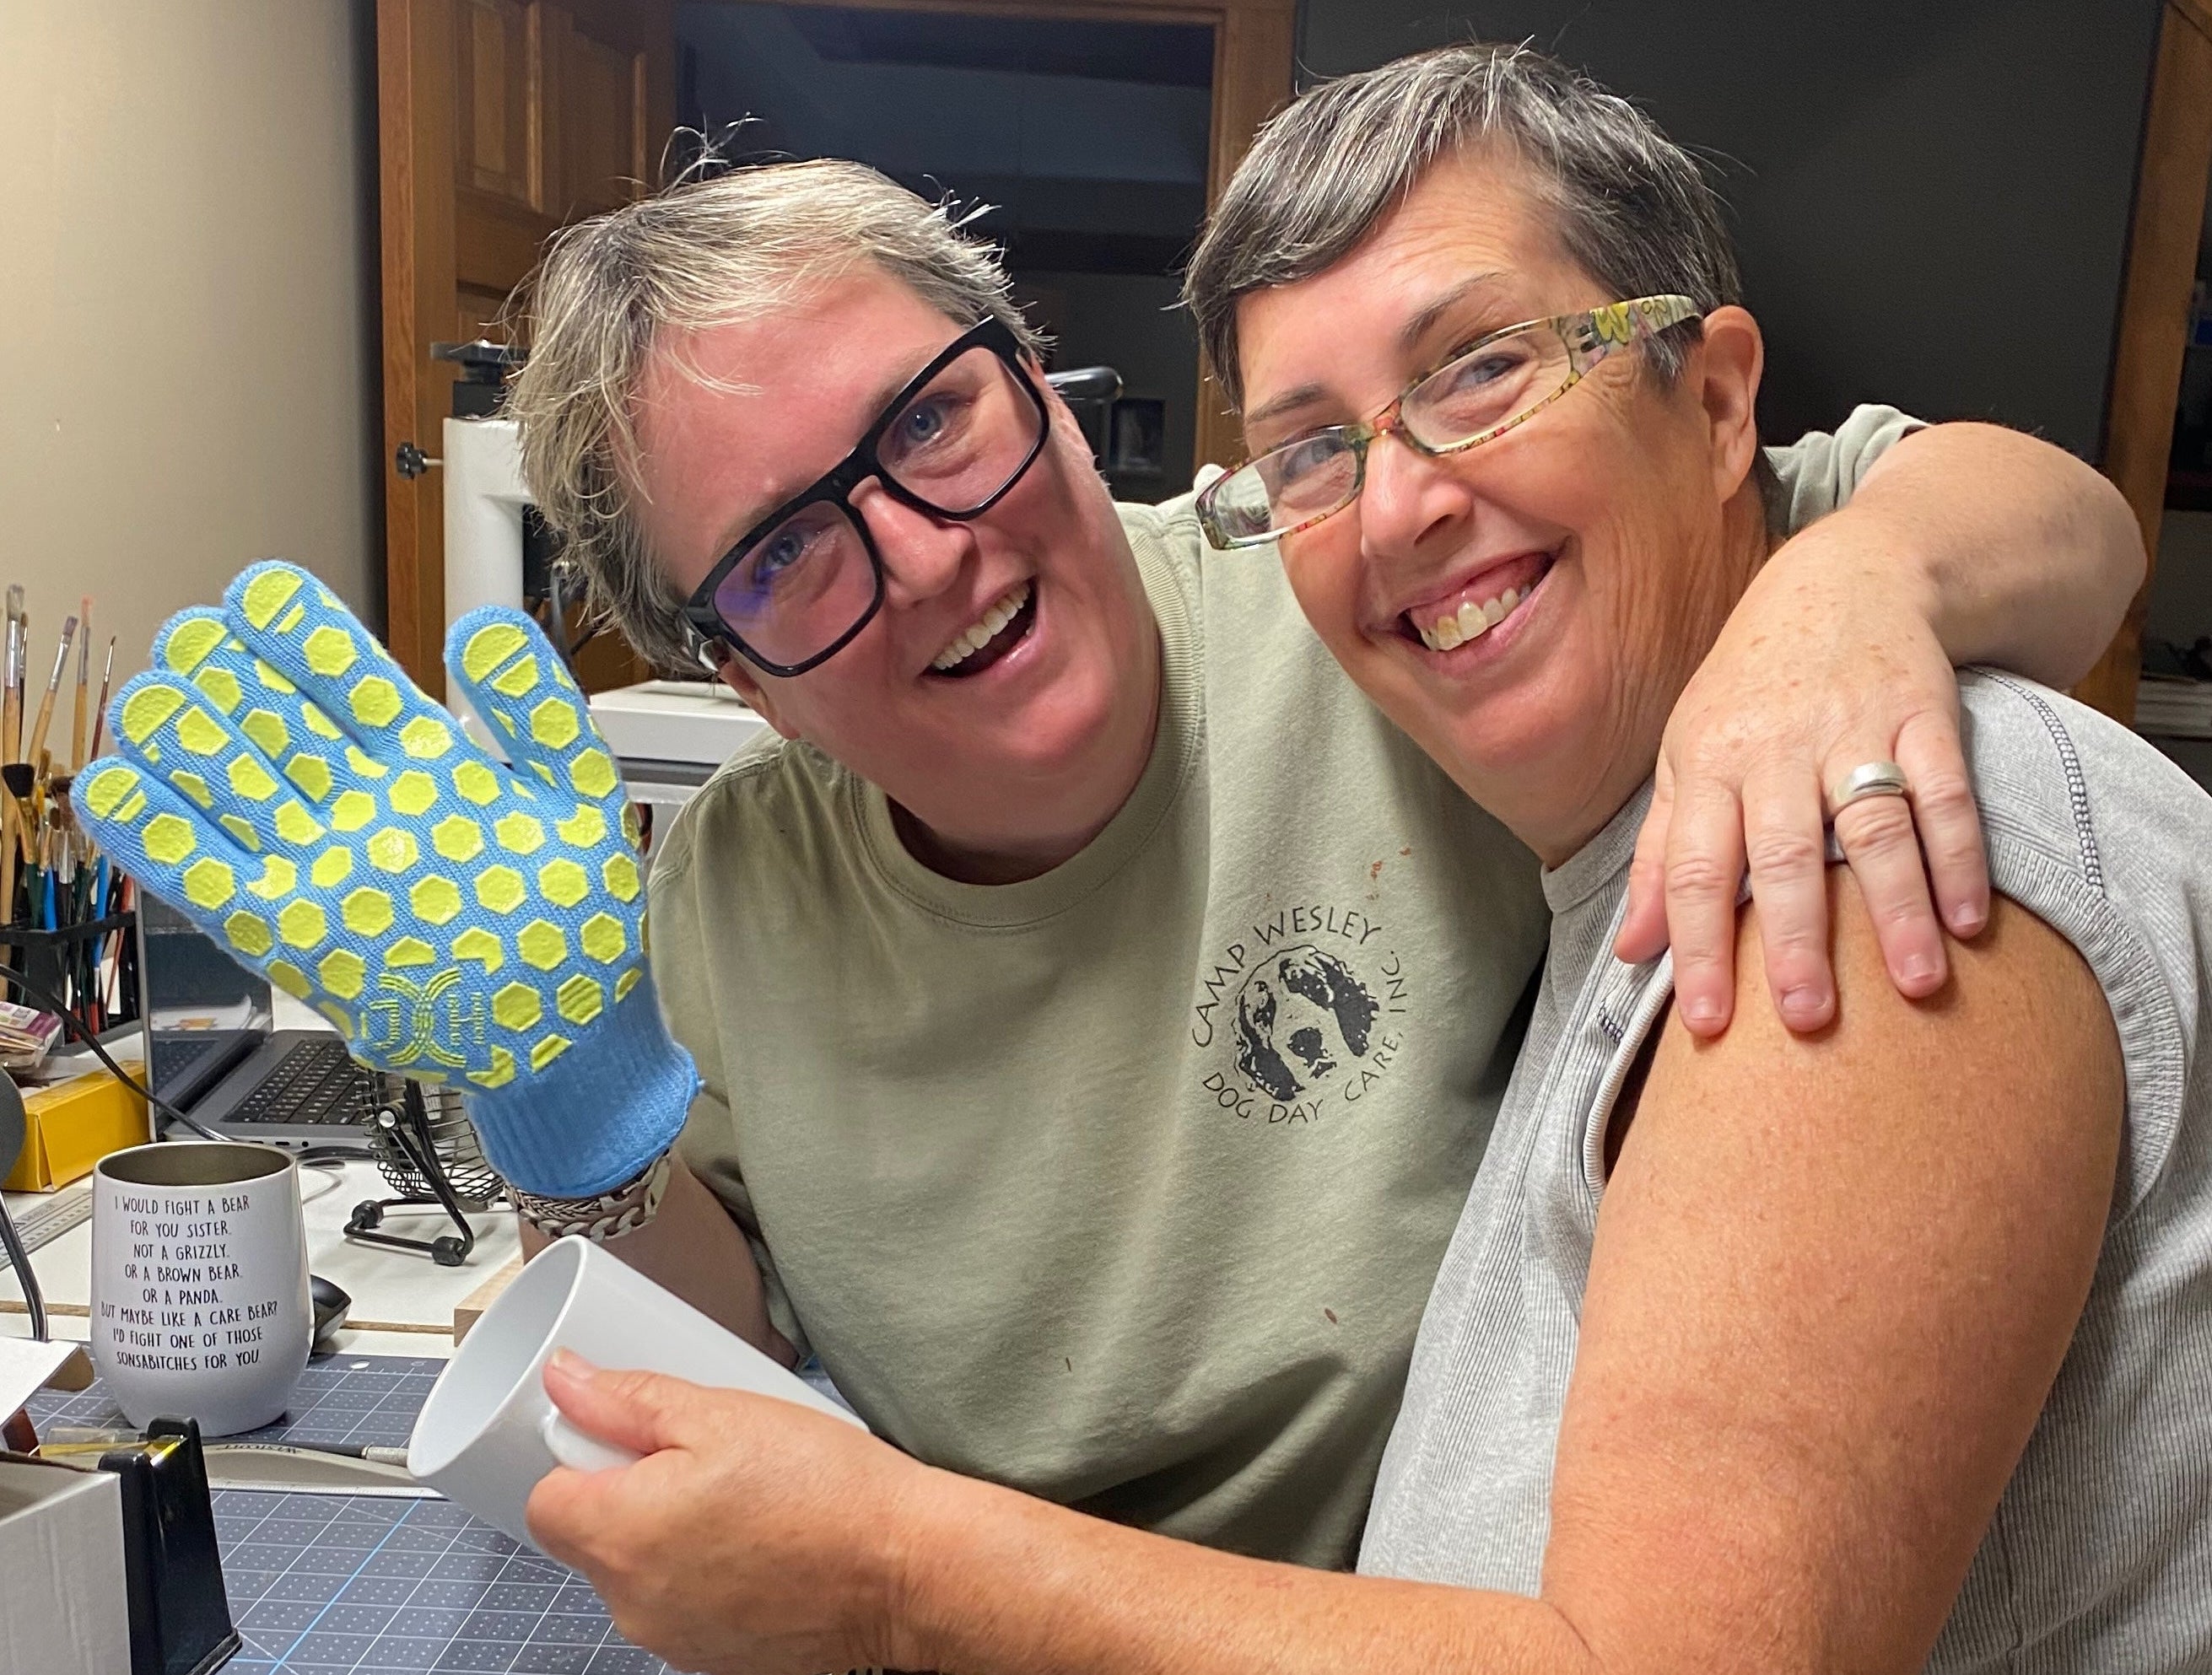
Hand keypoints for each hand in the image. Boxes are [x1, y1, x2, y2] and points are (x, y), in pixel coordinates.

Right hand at [74, 561, 692, 1195]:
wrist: (572, 1033)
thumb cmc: (577, 920)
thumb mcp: (579, 796)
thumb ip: (535, 708)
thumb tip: (480, 626)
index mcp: (427, 761)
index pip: (347, 674)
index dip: (298, 630)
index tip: (259, 592)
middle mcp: (362, 805)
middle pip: (269, 718)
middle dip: (221, 672)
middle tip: (190, 642)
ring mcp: (322, 864)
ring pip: (226, 784)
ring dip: (181, 737)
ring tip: (156, 698)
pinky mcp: (290, 934)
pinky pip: (203, 876)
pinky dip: (153, 834)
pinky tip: (117, 785)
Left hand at [528, 1352, 931, 1674]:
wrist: (906, 1568)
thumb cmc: (825, 1491)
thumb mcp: (724, 1413)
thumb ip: (630, 1399)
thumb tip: (566, 1383)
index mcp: (621, 1535)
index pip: (547, 1499)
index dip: (584, 1459)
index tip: (633, 1439)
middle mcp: (633, 1603)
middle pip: (594, 1539)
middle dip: (634, 1496)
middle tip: (708, 1461)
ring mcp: (673, 1641)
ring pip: (642, 1575)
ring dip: (673, 1539)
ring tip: (749, 1504)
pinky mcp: (714, 1661)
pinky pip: (685, 1608)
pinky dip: (711, 1578)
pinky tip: (766, 1546)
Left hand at [1615, 517, 1988, 1035]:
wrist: (1844, 578)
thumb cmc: (1750, 690)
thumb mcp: (1686, 756)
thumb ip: (1660, 855)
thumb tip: (1629, 950)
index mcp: (1708, 766)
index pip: (1693, 868)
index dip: (1696, 947)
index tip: (1705, 1024)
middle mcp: (1777, 750)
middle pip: (1782, 855)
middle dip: (1793, 940)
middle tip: (1809, 1022)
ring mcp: (1854, 730)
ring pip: (1874, 827)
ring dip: (1896, 909)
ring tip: (1914, 985)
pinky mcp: (1925, 715)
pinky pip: (1947, 791)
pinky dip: (1962, 856)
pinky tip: (1971, 919)